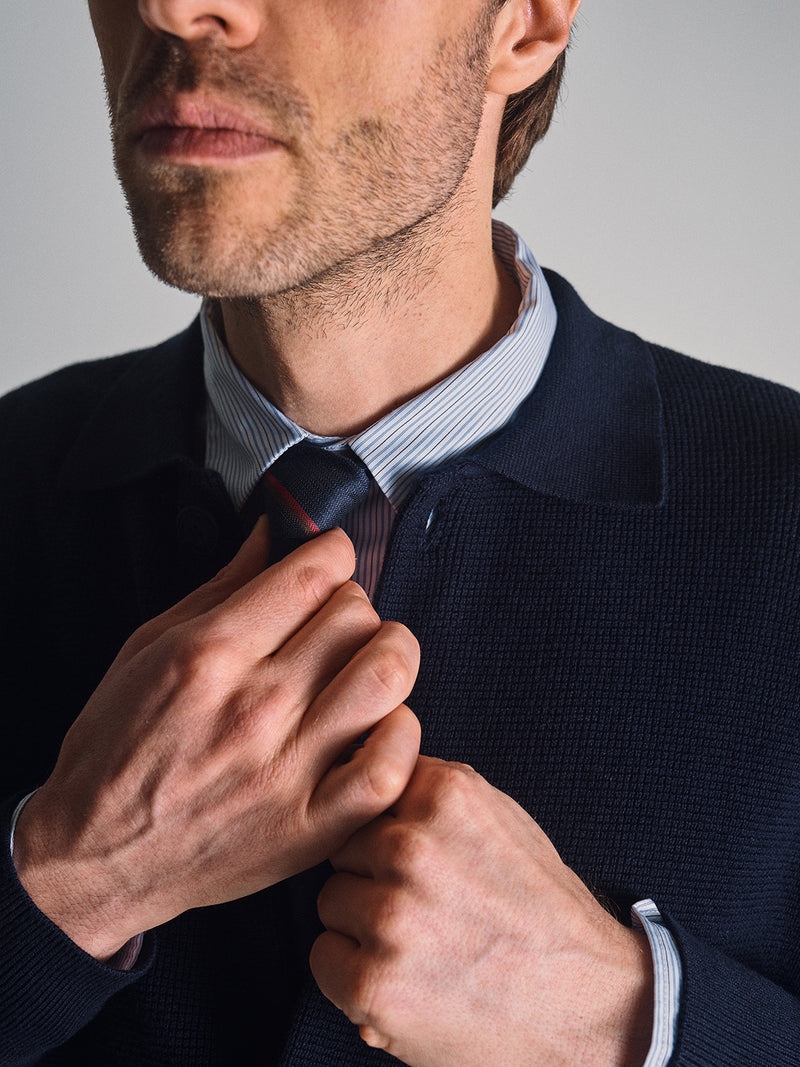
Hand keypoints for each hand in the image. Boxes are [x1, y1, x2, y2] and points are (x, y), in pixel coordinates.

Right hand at [13, 521, 420, 960]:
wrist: (93, 857)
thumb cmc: (113, 750)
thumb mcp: (147, 647)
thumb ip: (220, 586)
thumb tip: (273, 533)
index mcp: (208, 655)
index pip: (311, 575)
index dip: (334, 551)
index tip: (332, 556)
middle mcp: (252, 708)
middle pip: (353, 617)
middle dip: (351, 601)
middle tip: (335, 618)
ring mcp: (285, 771)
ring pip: (385, 678)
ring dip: (390, 653)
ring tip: (368, 660)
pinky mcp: (308, 827)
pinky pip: (388, 768)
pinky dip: (400, 733)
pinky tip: (380, 723)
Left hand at [312, 757, 653, 1066]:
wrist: (587, 1004)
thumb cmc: (542, 910)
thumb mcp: (502, 818)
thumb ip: (435, 792)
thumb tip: (369, 765)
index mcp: (445, 795)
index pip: (368, 787)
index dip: (387, 825)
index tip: (412, 852)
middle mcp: (413, 847)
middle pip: (345, 844)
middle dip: (372, 873)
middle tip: (423, 906)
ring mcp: (391, 915)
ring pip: (331, 899)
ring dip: (361, 925)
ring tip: (420, 944)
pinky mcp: (374, 981)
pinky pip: (323, 958)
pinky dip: (351, 975)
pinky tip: (401, 978)